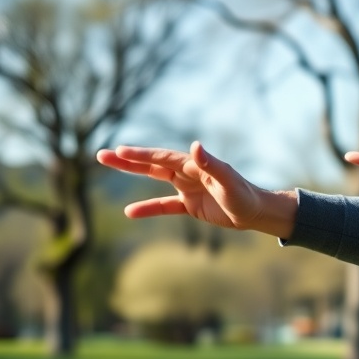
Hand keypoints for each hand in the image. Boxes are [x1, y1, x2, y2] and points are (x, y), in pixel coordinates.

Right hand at [96, 141, 296, 237]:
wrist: (255, 212)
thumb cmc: (244, 195)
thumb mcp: (227, 181)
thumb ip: (212, 164)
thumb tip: (195, 146)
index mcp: (195, 165)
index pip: (162, 159)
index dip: (141, 155)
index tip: (120, 151)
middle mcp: (188, 173)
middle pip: (152, 165)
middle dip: (128, 160)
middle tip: (102, 155)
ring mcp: (187, 188)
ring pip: (154, 179)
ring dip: (133, 175)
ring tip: (109, 170)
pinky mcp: (190, 205)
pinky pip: (164, 205)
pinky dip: (148, 208)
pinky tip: (130, 211)